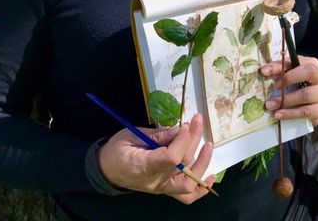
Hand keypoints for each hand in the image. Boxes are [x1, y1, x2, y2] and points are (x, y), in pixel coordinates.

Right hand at [97, 113, 214, 201]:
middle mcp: (155, 182)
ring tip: (207, 143)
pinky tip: (211, 176)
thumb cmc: (117, 150)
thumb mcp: (133, 135)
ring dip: (202, 162)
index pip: (171, 158)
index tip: (185, 124)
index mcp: (143, 167)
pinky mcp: (165, 189)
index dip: (183, 140)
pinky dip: (200, 188)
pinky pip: (185, 196)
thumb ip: (158, 134)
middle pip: (182, 164)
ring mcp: (161, 188)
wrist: (106, 170)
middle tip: (197, 120)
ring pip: (188, 183)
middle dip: (194, 139)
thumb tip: (181, 130)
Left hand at [262, 53, 317, 126]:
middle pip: (307, 88)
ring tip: (273, 110)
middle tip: (269, 101)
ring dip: (287, 106)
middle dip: (286, 96)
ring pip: (307, 100)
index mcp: (314, 65)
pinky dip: (292, 115)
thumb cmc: (298, 80)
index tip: (274, 83)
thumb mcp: (290, 70)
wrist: (311, 96)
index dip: (289, 76)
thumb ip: (278, 68)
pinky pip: (308, 113)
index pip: (305, 68)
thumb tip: (263, 70)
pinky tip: (280, 116)